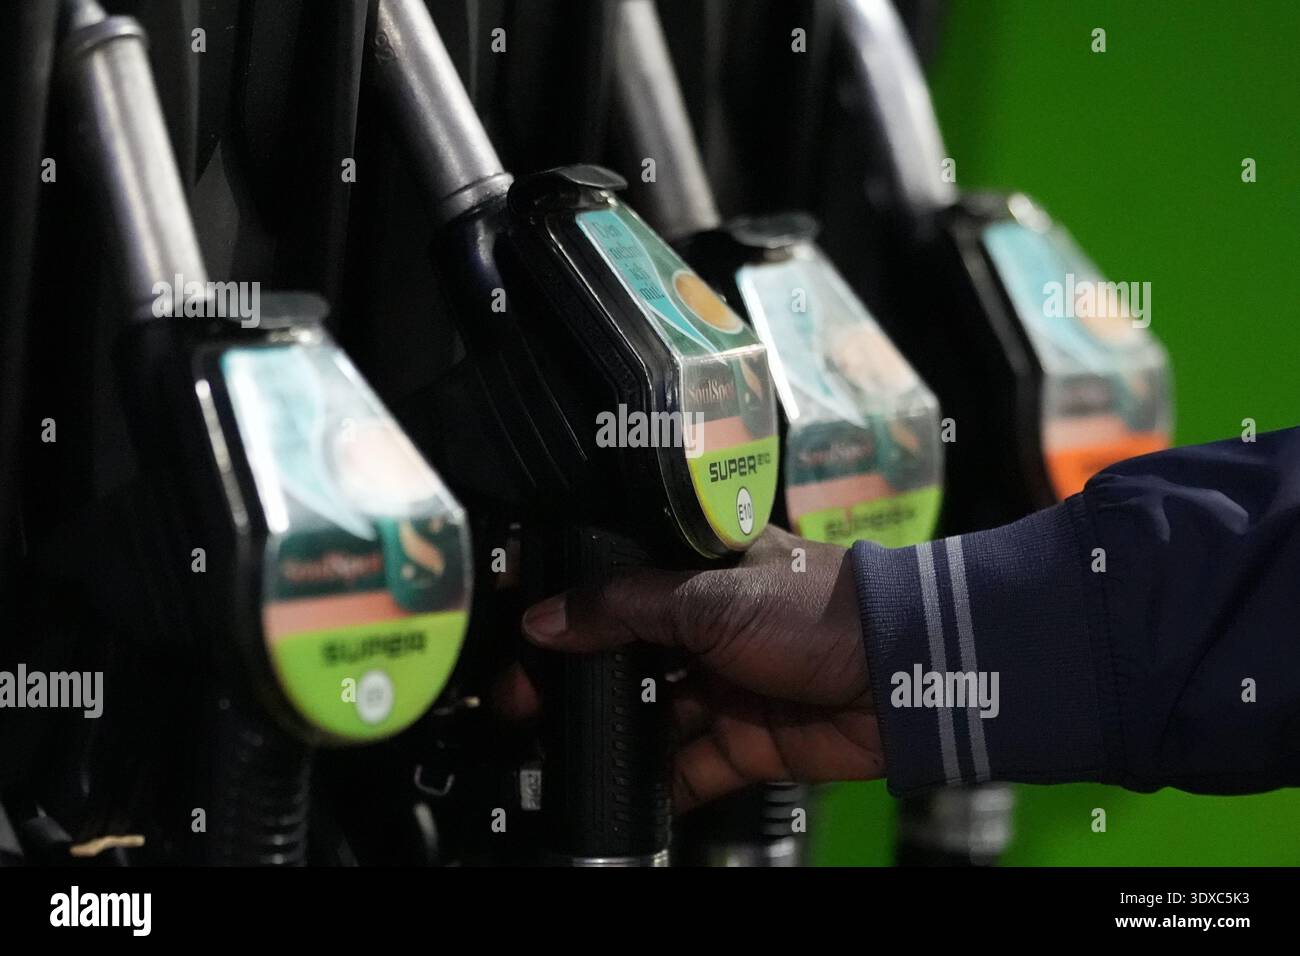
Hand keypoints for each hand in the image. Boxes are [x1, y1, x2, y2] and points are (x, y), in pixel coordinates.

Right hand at [497, 527, 883, 811]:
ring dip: (612, 734)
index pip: (619, 587)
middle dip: (579, 683)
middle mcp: (710, 626)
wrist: (907, 673)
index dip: (570, 612)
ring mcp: (729, 685)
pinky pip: (691, 767)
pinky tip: (622, 792)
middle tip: (525, 706)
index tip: (521, 637)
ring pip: (653, 715)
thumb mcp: (712, 595)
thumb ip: (624, 607)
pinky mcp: (750, 741)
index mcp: (702, 570)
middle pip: (627, 658)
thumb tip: (544, 618)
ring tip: (559, 752)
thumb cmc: (823, 608)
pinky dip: (660, 783)